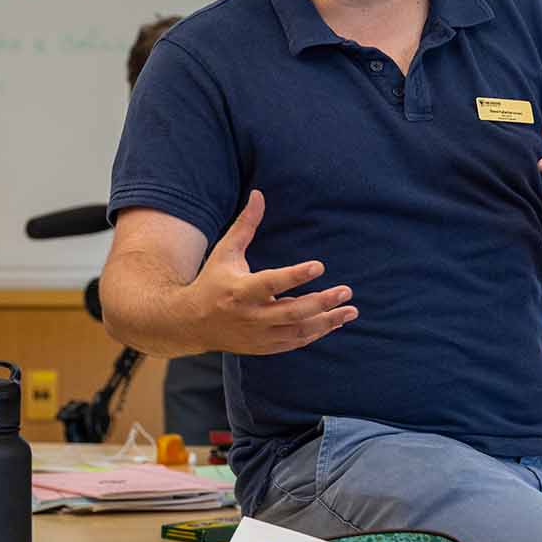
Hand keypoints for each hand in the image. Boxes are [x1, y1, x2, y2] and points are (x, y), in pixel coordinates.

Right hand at [185, 190, 357, 355]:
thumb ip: (245, 224)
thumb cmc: (211, 281)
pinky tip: (335, 322)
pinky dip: (316, 333)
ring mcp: (258, 335)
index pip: (271, 283)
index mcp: (239, 290)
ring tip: (351, 310)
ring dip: (327, 322)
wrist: (190, 323)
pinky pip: (295, 342)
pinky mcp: (264, 346)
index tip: (319, 266)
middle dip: (321, 302)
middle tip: (345, 290)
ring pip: (298, 331)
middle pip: (291, 312)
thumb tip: (259, 194)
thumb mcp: (225, 251)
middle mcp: (250, 316)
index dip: (295, 276)